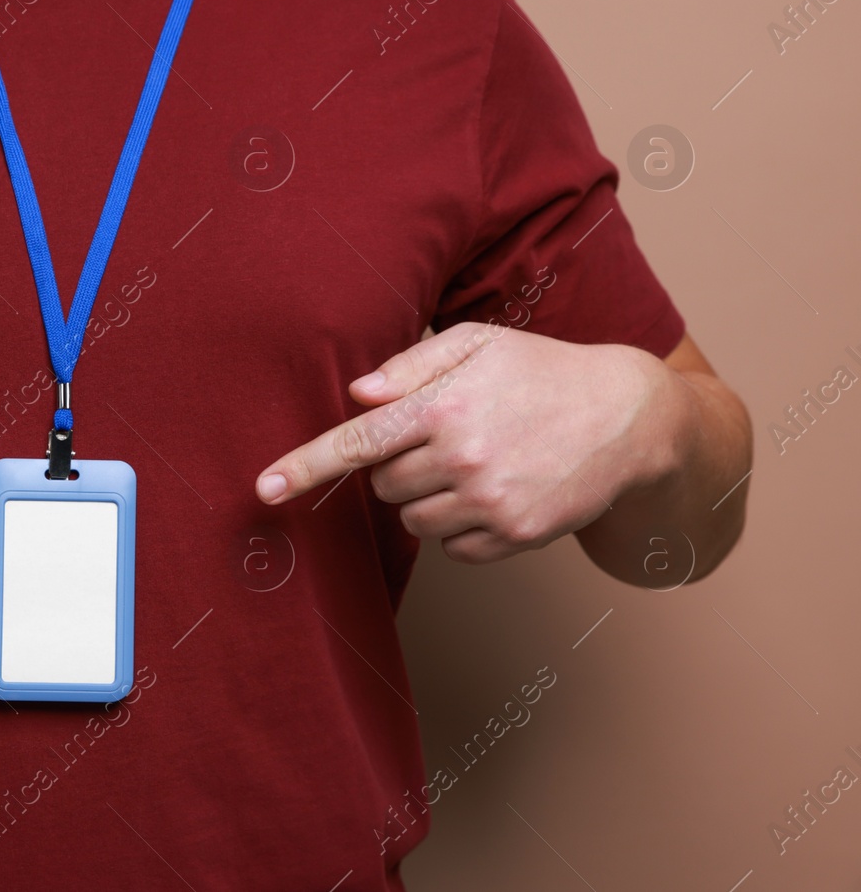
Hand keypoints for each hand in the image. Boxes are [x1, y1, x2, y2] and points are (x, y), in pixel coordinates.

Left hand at [254, 323, 683, 563]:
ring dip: (427, 497)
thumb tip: (356, 395)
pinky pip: (452, 547)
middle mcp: (465, 458)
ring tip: (477, 461)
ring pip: (412, 520)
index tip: (262, 491)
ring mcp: (492, 503)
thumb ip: (410, 367)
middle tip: (446, 438)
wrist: (629, 419)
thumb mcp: (478, 345)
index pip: (358, 442)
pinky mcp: (515, 537)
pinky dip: (461, 525)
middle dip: (399, 466)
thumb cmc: (541, 371)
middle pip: (383, 485)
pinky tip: (498, 490)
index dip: (305, 467)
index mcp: (446, 406)